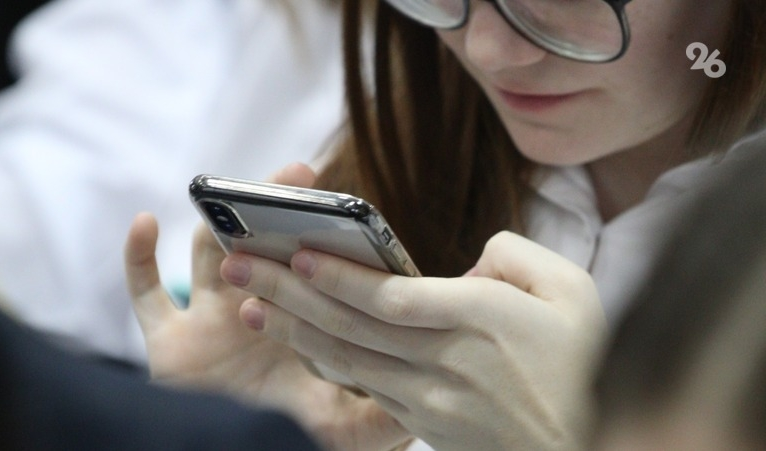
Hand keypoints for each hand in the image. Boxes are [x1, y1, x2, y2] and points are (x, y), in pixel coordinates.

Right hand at [124, 163, 410, 450]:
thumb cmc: (283, 437)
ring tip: (233, 196)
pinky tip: (145, 222)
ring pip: (207, 258)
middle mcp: (252, 311)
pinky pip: (145, 292)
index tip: (347, 207)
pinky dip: (138, 257)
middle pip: (262, 248)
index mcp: (295, 323)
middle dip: (276, 212)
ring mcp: (207, 322)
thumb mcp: (338, 427)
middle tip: (301, 175)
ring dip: (218, 226)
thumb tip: (430, 403)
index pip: (309, 272)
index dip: (325, 239)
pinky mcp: (166, 342)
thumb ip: (378, 417)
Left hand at [222, 231, 606, 450]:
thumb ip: (513, 257)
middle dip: (290, 293)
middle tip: (241, 267)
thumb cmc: (585, 361)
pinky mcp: (426, 422)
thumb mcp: (572, 290)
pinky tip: (299, 342)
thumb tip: (465, 262)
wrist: (584, 445)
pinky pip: (365, 388)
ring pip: (348, 360)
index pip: (390, 295)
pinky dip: (327, 363)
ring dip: (295, 330)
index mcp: (479, 319)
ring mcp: (431, 397)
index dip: (337, 275)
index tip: (295, 251)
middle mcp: (445, 360)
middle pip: (352, 325)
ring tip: (252, 304)